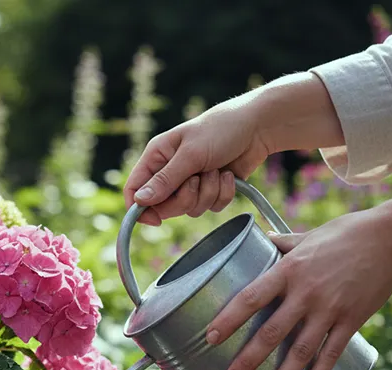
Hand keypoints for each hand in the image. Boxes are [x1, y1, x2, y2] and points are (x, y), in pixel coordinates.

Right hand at [123, 101, 268, 225]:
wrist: (257, 127)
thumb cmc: (221, 129)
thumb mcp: (191, 154)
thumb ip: (165, 180)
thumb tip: (140, 201)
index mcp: (157, 157)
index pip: (134, 190)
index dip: (140, 209)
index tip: (156, 220)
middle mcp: (170, 172)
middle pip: (164, 206)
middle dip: (186, 197)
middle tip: (198, 179)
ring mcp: (191, 182)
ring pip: (190, 209)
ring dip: (208, 192)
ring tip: (217, 170)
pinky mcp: (210, 190)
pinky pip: (211, 207)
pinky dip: (223, 194)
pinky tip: (228, 175)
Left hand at [205, 210, 391, 369]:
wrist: (391, 239)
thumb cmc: (345, 234)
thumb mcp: (307, 236)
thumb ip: (282, 244)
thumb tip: (260, 240)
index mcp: (289, 270)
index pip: (251, 297)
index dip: (230, 319)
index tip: (210, 337)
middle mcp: (307, 292)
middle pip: (272, 331)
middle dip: (249, 358)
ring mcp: (330, 309)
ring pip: (302, 350)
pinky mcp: (352, 320)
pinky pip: (332, 353)